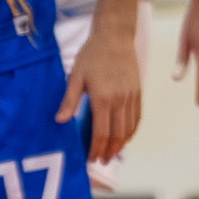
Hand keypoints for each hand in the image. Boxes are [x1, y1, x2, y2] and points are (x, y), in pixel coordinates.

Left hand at [59, 13, 144, 163]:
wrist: (114, 36)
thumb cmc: (92, 55)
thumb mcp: (76, 76)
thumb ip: (69, 100)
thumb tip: (60, 120)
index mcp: (103, 98)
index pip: (101, 133)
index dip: (96, 149)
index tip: (91, 159)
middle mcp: (120, 100)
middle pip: (117, 135)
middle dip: (109, 151)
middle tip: (101, 161)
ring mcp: (131, 96)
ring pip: (129, 128)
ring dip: (122, 144)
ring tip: (112, 153)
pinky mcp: (138, 92)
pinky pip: (137, 117)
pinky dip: (132, 131)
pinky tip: (125, 137)